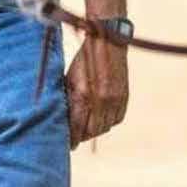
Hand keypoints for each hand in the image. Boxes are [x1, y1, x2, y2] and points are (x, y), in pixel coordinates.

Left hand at [65, 29, 128, 149]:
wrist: (108, 42)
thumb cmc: (83, 59)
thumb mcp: (69, 77)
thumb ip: (68, 99)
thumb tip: (62, 118)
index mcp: (84, 95)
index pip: (77, 128)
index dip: (71, 139)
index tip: (67, 145)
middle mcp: (101, 100)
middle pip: (91, 132)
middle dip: (81, 137)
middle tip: (74, 138)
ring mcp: (115, 100)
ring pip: (104, 128)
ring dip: (94, 131)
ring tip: (85, 129)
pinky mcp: (124, 98)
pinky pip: (116, 120)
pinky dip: (107, 122)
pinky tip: (100, 119)